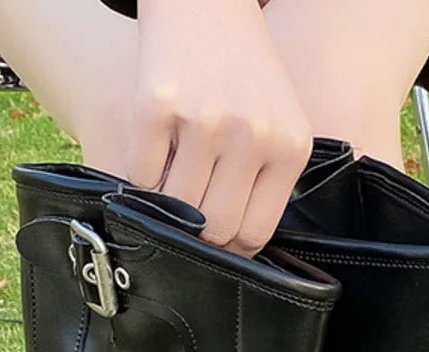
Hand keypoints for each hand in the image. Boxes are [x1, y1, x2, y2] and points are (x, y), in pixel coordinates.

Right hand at [128, 0, 311, 255]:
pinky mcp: (156, 104)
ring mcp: (204, 120)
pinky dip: (138, 178)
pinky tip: (150, 162)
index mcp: (289, 149)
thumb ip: (266, 181)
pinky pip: (140, 173)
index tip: (217, 245)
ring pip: (177, 206)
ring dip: (166, 208)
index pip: (255, 232)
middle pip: (217, 228)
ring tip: (169, 192)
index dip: (232, 250)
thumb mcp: (280, 123)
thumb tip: (234, 249)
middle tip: (188, 225)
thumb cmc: (243, 72)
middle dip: (198, 236)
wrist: (205, 1)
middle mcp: (252, 137)